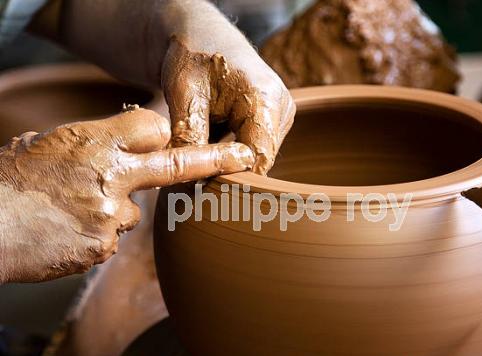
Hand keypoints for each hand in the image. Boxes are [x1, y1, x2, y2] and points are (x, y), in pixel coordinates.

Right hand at [0, 107, 253, 282]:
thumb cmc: (11, 181)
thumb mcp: (52, 144)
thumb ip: (98, 144)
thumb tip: (134, 144)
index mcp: (94, 142)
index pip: (152, 128)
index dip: (159, 135)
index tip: (167, 140)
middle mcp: (111, 176)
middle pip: (175, 164)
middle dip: (213, 160)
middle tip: (243, 156)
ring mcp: (111, 215)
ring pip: (133, 213)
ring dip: (112, 213)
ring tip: (70, 213)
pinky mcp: (104, 248)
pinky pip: (112, 239)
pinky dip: (97, 236)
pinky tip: (68, 234)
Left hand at [34, 0, 295, 173]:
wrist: (198, 32)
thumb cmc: (190, 53)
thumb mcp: (184, 92)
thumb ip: (190, 136)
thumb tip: (190, 180)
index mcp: (267, 100)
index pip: (256, 160)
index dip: (227, 175)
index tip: (197, 181)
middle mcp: (281, 111)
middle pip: (257, 162)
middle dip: (224, 170)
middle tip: (190, 171)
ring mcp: (279, 117)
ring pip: (253, 159)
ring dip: (225, 162)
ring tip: (196, 151)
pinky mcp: (270, 121)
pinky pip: (251, 150)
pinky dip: (227, 153)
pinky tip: (208, 141)